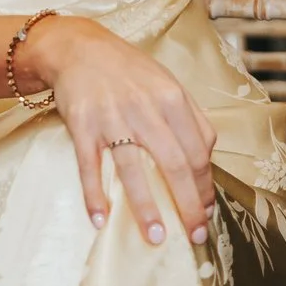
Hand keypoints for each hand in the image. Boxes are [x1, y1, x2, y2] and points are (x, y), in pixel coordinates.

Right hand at [22, 15, 217, 248]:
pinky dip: (94, 195)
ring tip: (155, 238)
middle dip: (188, 205)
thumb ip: (189, 118)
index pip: (198, 150)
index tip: (206, 211)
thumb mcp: (167, 83)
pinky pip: (89, 166)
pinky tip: (100, 219)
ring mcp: (111, 118)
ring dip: (145, 208)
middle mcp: (145, 108)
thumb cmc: (128, 70)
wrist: (79, 48)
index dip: (205, 185)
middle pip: (174, 164)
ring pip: (132, 170)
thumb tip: (206, 161)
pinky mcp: (82, 126)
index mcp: (172, 98)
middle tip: (195, 235)